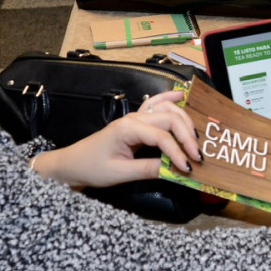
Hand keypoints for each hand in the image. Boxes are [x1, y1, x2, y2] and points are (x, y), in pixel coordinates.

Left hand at [32, 90, 201, 188]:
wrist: (72, 164)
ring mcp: (134, 117)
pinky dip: (169, 99)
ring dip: (184, 122)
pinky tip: (181, 96)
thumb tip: (175, 171)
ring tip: (195, 139)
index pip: (162, 137)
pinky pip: (155, 105)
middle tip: (198, 156)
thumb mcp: (119, 174)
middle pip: (170, 119)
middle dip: (187, 136)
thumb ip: (148, 170)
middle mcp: (133, 118)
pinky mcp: (135, 122)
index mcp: (128, 129)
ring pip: (166, 110)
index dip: (178, 152)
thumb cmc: (91, 168)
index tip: (189, 168)